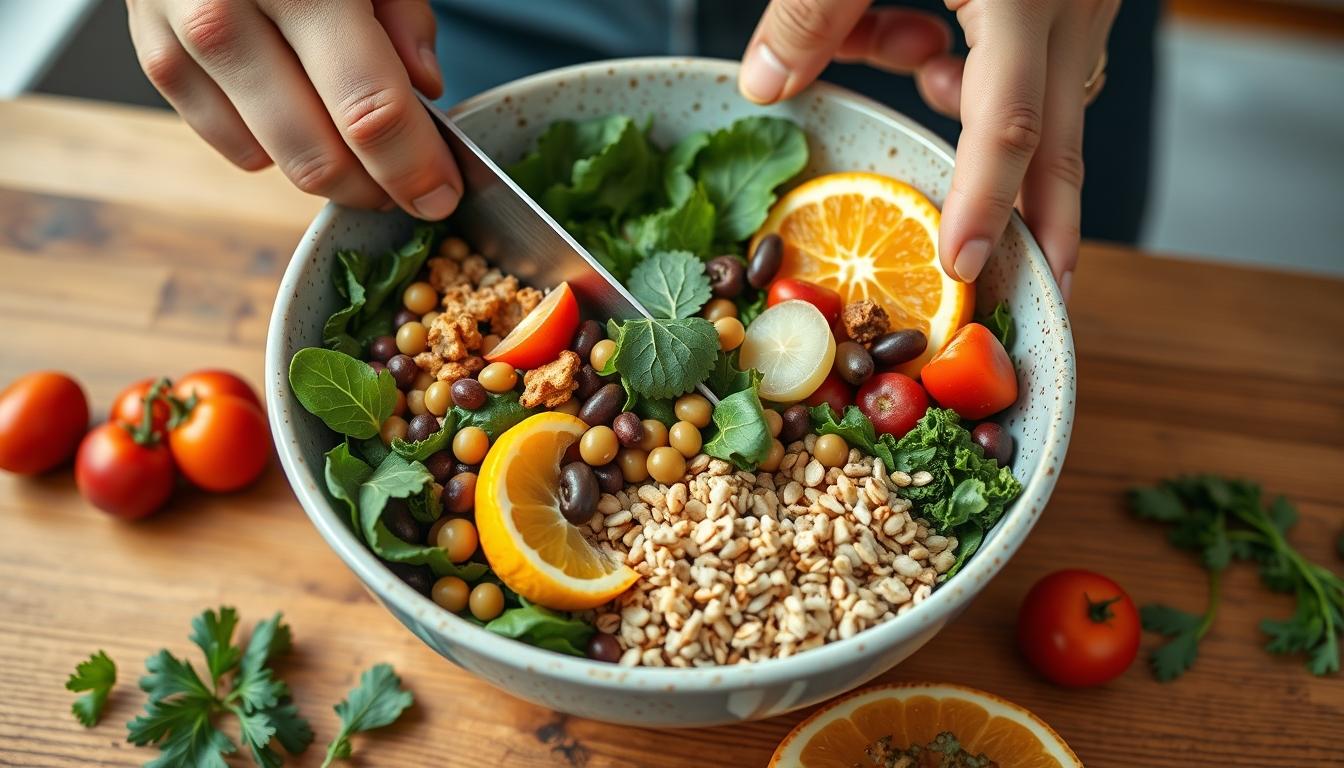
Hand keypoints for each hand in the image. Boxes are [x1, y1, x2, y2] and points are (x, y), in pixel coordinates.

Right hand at [127, 0, 461, 218]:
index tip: (440, 195)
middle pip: (317, 154)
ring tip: (361, 151)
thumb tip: (425, 88)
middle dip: (375, 188)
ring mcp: (182, 42)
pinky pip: (231, 145)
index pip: (368, 108)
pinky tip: (301, 116)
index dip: (413, 166)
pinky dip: (276, 149)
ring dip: (330, 176)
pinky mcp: (158, 62)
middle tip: (409, 185)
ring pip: (272, 161)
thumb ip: (404, 14)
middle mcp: (228, 14)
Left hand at [738, 0, 1119, 299]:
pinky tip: (918, 38)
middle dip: (1045, 229)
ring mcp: (1077, 0)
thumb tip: (765, 87)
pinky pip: (1023, 60)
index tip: (961, 271)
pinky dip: (964, 68)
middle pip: (1058, 143)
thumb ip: (812, 9)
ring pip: (1036, 101)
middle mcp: (1067, 6)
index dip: (983, 204)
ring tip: (915, 68)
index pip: (1007, 123)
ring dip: (974, 126)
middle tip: (1037, 304)